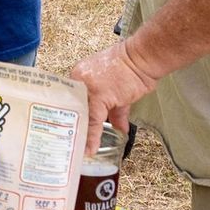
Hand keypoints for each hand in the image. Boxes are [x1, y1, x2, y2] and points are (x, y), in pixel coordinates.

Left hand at [69, 39, 160, 155]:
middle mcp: (79, 80)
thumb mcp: (118, 92)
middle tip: (68, 145)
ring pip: (80, 116)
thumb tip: (120, 129)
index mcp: (79, 77)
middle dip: (71, 129)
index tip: (67, 134)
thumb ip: (116, 112)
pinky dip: (92, 137)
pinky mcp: (99, 95)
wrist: (142, 59)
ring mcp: (88, 87)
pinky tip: (90, 149)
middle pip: (71, 109)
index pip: (69, 101)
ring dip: (80, 135)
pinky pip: (93, 120)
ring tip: (77, 151)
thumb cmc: (131, 71)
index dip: (69, 119)